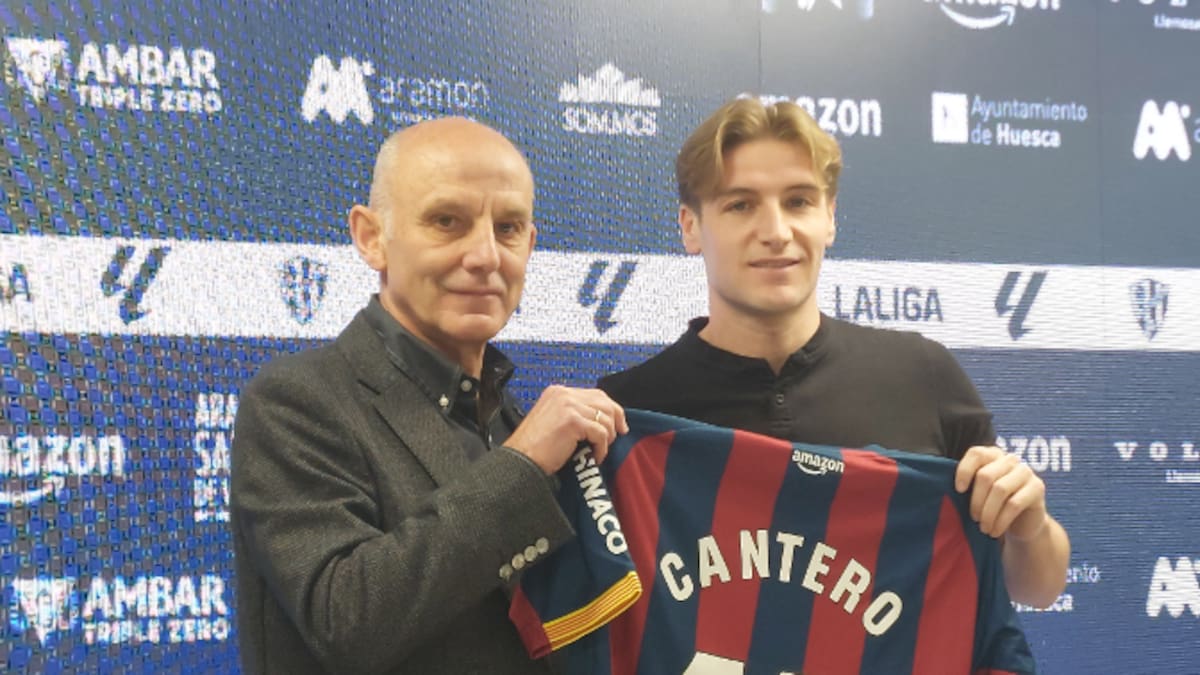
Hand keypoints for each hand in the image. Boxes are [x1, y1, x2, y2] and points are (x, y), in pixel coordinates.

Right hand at [504, 385, 627, 473]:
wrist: (521, 461)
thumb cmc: (533, 448)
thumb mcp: (553, 422)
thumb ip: (573, 414)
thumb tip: (599, 420)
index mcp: (557, 392)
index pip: (594, 394)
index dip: (610, 409)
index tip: (618, 424)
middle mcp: (563, 394)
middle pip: (604, 402)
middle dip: (615, 420)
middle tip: (617, 436)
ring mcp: (568, 406)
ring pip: (605, 418)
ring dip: (607, 437)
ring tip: (598, 450)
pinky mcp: (573, 421)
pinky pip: (601, 433)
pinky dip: (601, 448)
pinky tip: (594, 457)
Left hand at [954, 445, 1048, 540]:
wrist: (1023, 523)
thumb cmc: (993, 506)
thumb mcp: (978, 493)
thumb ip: (967, 485)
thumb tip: (943, 488)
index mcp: (993, 455)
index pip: (976, 453)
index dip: (964, 471)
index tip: (958, 490)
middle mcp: (1010, 459)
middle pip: (986, 475)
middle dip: (976, 500)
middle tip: (973, 518)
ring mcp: (1026, 472)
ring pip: (1000, 489)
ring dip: (988, 512)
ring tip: (983, 528)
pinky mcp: (1037, 487)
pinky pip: (1014, 504)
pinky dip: (1001, 520)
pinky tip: (994, 531)